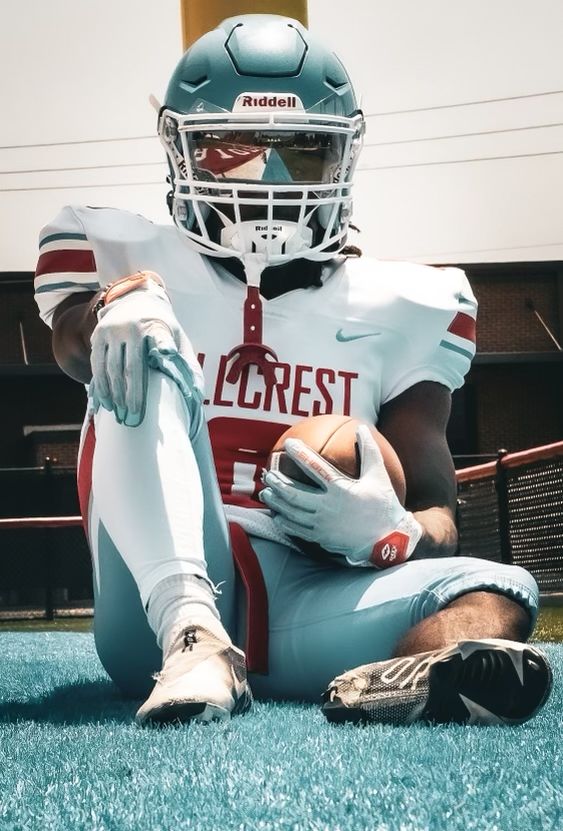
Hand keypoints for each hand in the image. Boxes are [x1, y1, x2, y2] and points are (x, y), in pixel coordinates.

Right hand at [90, 276, 200, 425]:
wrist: (135, 299)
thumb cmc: (162, 326)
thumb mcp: (178, 337)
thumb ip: (186, 362)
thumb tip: (198, 392)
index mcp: (156, 327)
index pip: (162, 340)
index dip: (164, 348)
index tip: (168, 356)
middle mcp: (132, 327)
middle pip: (130, 367)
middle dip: (131, 395)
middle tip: (133, 416)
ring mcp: (112, 330)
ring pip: (109, 368)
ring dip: (112, 393)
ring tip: (117, 412)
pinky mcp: (97, 335)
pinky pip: (95, 364)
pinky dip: (99, 384)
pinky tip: (104, 400)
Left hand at [260, 425, 421, 567]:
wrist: (387, 541)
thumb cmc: (383, 506)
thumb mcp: (378, 476)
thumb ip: (368, 451)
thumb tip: (362, 428)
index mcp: (341, 489)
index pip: (316, 468)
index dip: (301, 454)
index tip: (289, 444)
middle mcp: (328, 507)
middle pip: (296, 494)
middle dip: (279, 483)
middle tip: (268, 474)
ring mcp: (323, 525)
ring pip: (293, 513)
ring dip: (277, 503)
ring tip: (265, 494)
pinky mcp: (322, 538)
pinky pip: (298, 530)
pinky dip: (285, 522)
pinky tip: (277, 516)